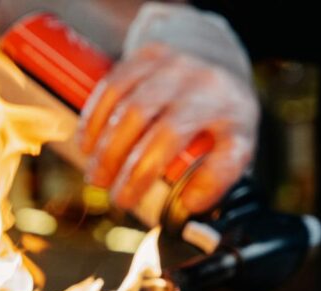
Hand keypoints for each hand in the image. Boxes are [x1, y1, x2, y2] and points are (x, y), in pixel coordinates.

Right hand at [78, 43, 258, 216]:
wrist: (209, 55)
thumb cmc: (217, 113)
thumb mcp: (235, 142)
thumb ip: (218, 175)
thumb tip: (189, 204)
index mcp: (235, 115)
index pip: (229, 152)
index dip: (210, 182)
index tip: (186, 204)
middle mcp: (208, 87)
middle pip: (167, 133)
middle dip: (135, 172)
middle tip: (118, 198)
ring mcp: (176, 67)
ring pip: (133, 109)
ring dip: (108, 149)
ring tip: (97, 178)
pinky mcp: (147, 55)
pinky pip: (113, 87)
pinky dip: (95, 119)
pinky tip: (86, 143)